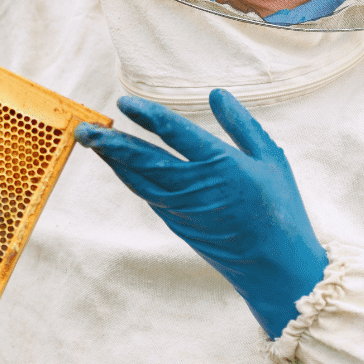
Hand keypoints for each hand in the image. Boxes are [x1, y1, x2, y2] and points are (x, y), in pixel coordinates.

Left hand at [75, 88, 326, 337]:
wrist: (274, 269)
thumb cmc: (280, 208)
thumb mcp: (270, 160)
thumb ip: (241, 125)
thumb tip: (217, 93)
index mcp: (224, 167)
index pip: (177, 136)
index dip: (148, 117)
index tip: (124, 103)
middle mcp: (196, 188)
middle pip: (145, 161)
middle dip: (112, 143)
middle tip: (83, 128)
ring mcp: (182, 209)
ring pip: (138, 179)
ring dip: (112, 159)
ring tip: (90, 140)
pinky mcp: (175, 223)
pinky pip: (146, 193)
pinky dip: (128, 175)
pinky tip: (116, 162)